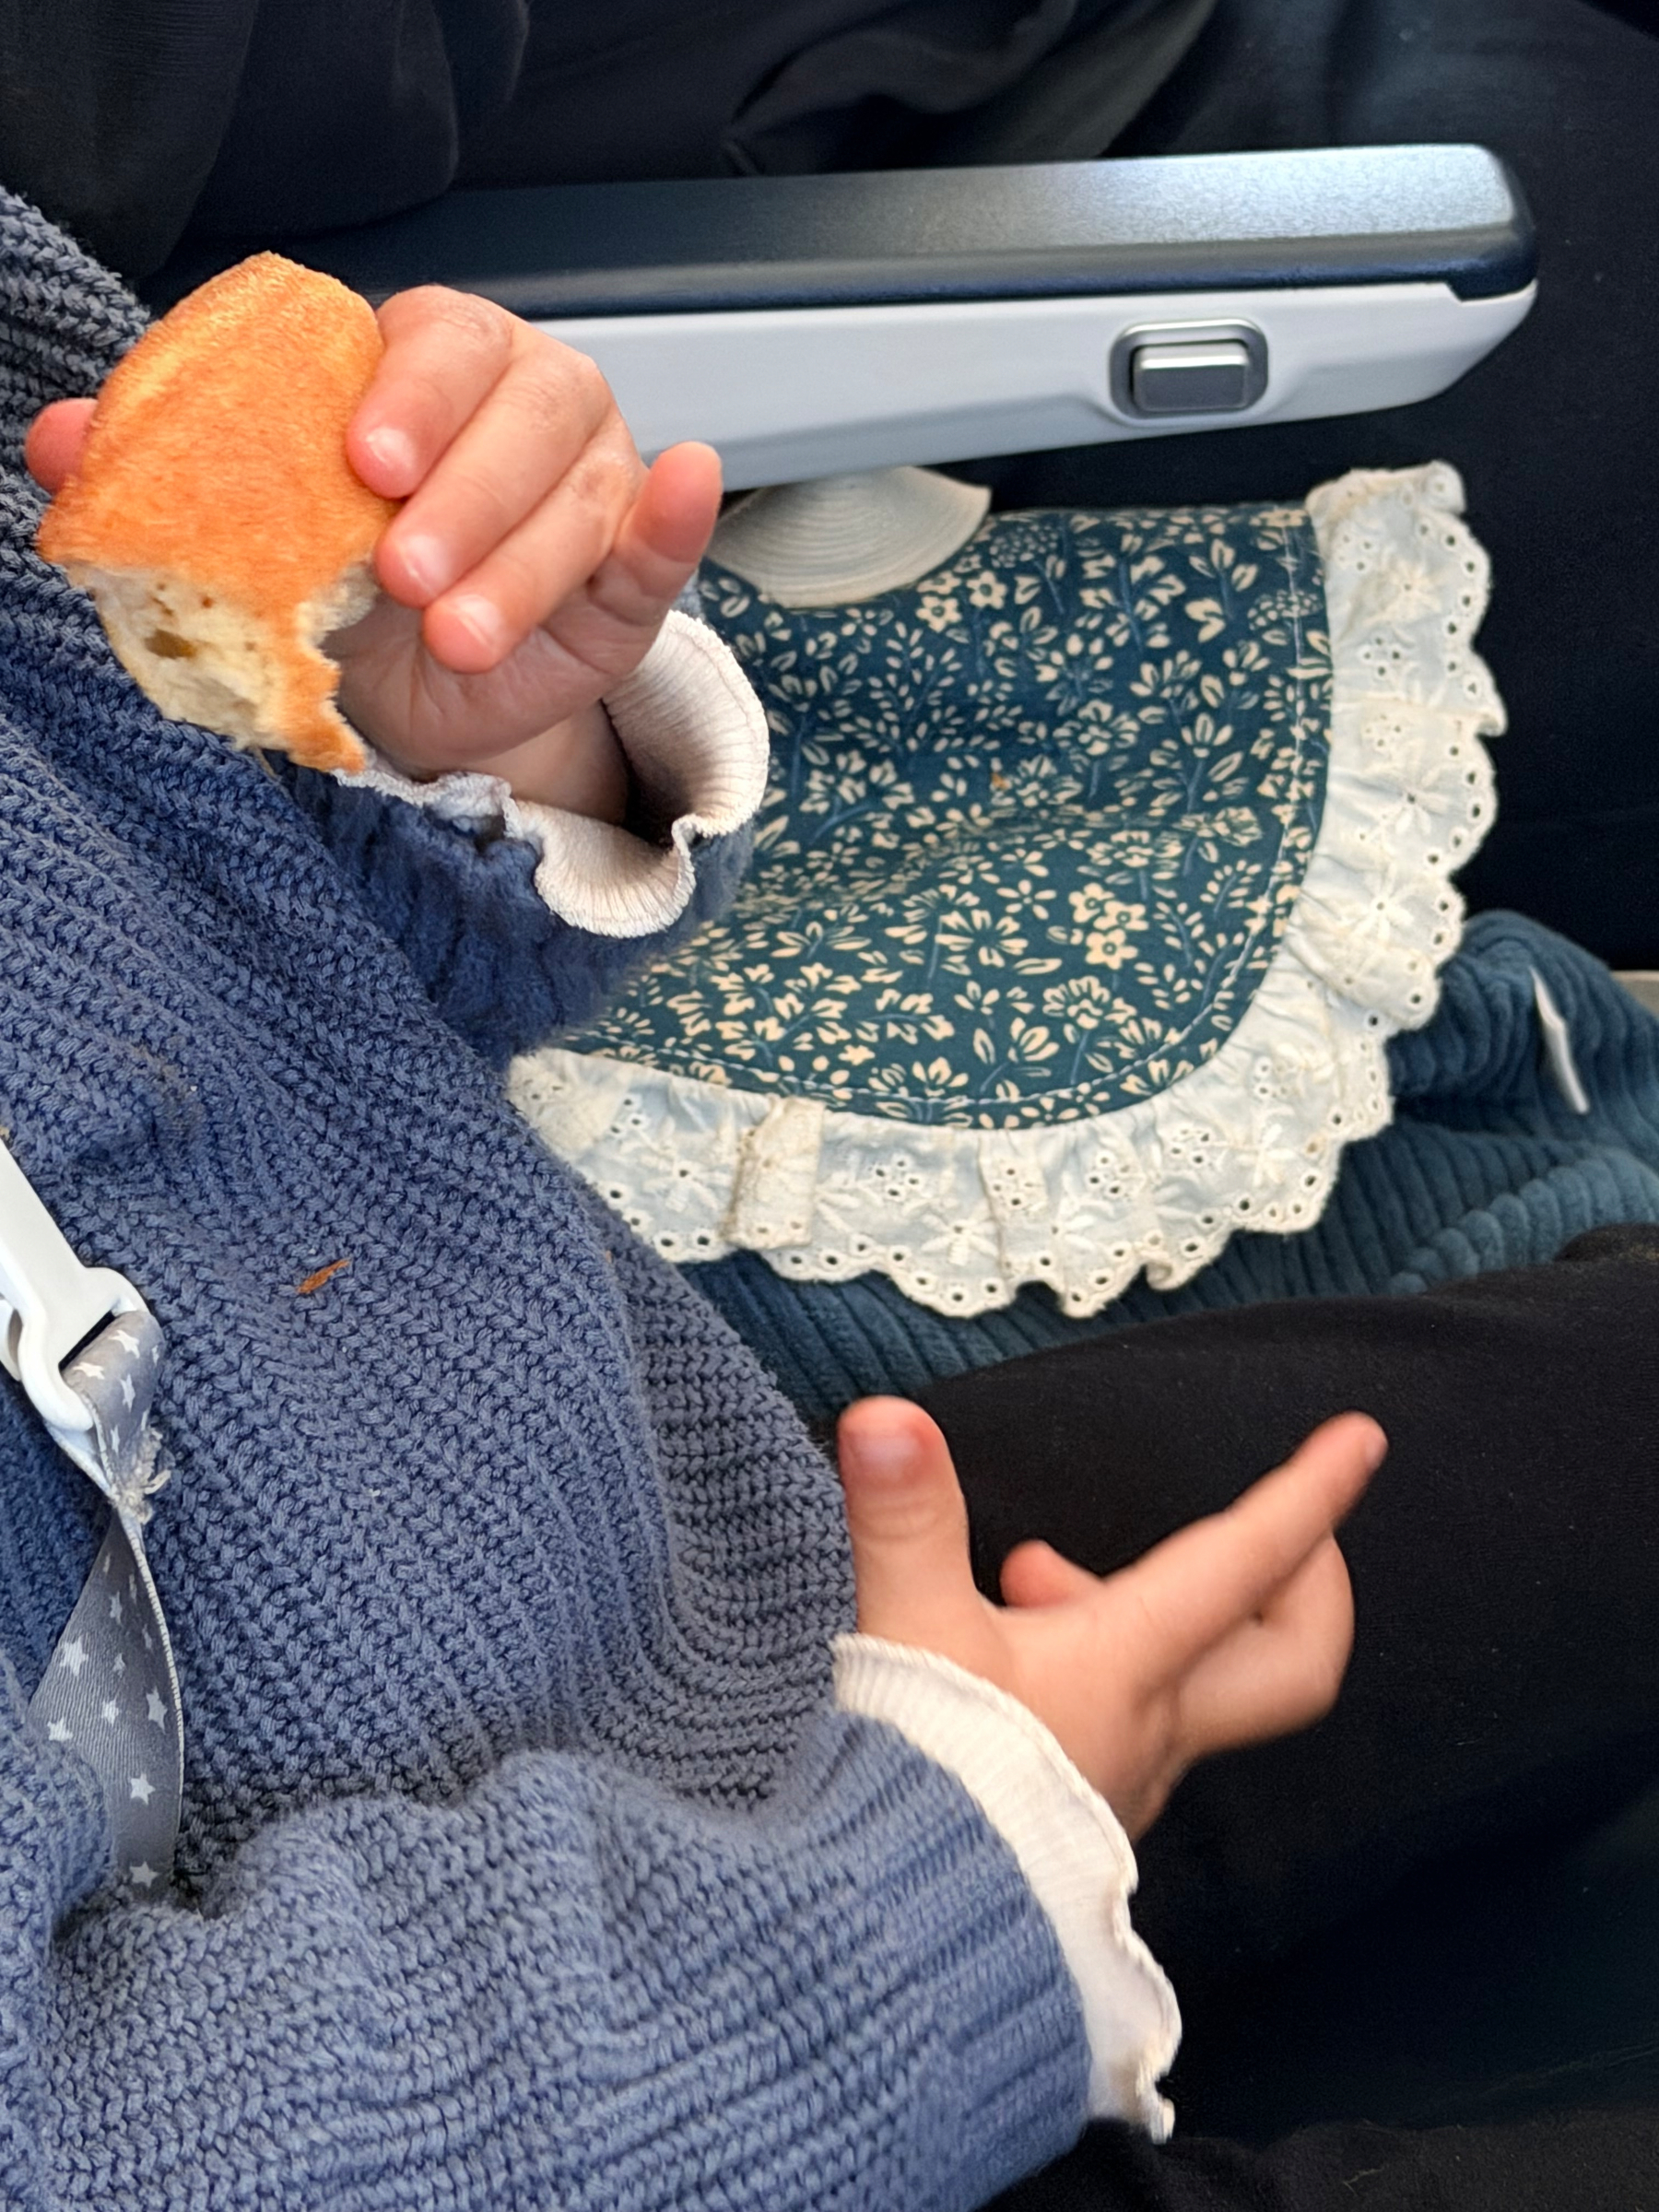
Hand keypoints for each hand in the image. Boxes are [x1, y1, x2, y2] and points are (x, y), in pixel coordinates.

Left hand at [26, 286, 723, 814]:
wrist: (421, 693)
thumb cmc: (348, 586)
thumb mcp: (262, 528)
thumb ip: (174, 475)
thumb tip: (56, 441)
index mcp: (433, 364)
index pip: (436, 343)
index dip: (409, 394)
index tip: (363, 462)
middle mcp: (526, 403)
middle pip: (524, 414)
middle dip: (466, 496)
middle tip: (405, 575)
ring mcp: (594, 480)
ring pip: (583, 499)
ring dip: (525, 567)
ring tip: (462, 637)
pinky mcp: (636, 571)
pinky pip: (666, 537)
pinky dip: (679, 518)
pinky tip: (684, 488)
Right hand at [836, 1398, 1384, 1837]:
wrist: (898, 1942)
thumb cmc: (922, 1788)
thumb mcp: (909, 1634)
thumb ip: (904, 1521)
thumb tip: (888, 1421)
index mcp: (1132, 1666)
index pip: (1249, 1563)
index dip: (1312, 1494)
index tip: (1362, 1440)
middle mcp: (1153, 1726)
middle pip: (1291, 1661)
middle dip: (1305, 1581)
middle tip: (1272, 1525)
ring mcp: (1125, 1778)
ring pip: (1196, 1688)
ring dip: (1153, 1609)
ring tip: (1033, 1570)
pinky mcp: (1081, 1814)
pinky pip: (1132, 1723)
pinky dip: (1100, 1662)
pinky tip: (1014, 1651)